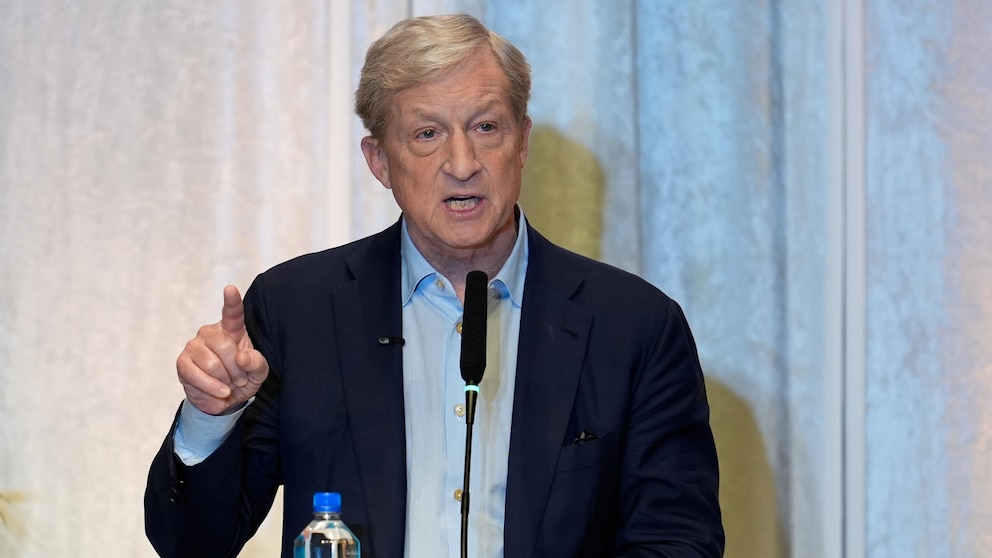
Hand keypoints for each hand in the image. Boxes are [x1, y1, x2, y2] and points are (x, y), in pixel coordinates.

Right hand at [176, 285, 268, 414]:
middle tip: (240, 379)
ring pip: (211, 363)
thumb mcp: (258, 372)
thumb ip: (256, 363)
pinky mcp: (183, 363)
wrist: (224, 400)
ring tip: (228, 385)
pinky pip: (197, 375)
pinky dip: (212, 388)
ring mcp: (194, 346)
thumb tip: (241, 357)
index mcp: (232, 330)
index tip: (230, 289)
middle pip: (225, 345)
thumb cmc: (242, 379)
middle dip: (236, 368)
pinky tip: (219, 391)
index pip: (232, 314)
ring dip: (224, 380)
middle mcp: (211, 333)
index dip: (232, 302)